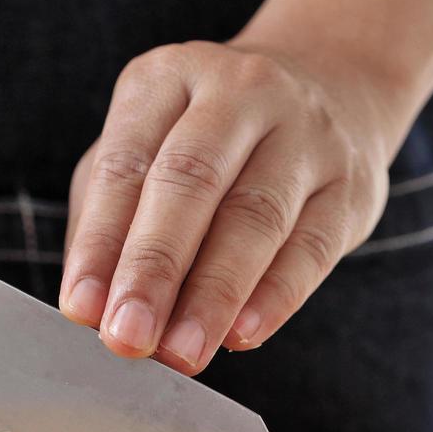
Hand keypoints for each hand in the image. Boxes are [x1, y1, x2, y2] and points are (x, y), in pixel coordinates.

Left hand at [60, 40, 395, 373]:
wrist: (329, 89)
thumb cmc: (208, 142)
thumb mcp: (145, 152)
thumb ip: (109, 224)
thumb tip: (94, 309)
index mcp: (169, 79)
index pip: (127, 164)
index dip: (101, 242)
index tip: (82, 308)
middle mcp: (240, 93)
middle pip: (191, 183)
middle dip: (153, 269)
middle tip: (127, 336)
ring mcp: (305, 135)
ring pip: (256, 219)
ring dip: (213, 296)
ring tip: (181, 352)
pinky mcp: (350, 185)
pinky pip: (312, 248)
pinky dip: (275, 298)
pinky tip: (242, 335)